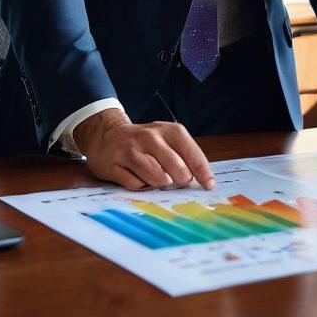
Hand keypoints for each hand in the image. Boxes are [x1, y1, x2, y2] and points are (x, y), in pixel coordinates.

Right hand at [73, 108, 215, 190]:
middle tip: (177, 181)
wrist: (107, 135)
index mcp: (167, 130)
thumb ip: (183, 156)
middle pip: (176, 168)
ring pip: (156, 179)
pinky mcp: (114, 165)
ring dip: (159, 184)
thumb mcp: (166, 139)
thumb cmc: (145, 141)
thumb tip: (202, 180)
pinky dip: (140, 186)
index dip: (202, 171)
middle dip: (180, 179)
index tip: (209, 185)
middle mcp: (149, 137)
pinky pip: (136, 185)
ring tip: (155, 176)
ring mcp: (130, 150)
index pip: (190, 152)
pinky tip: (136, 175)